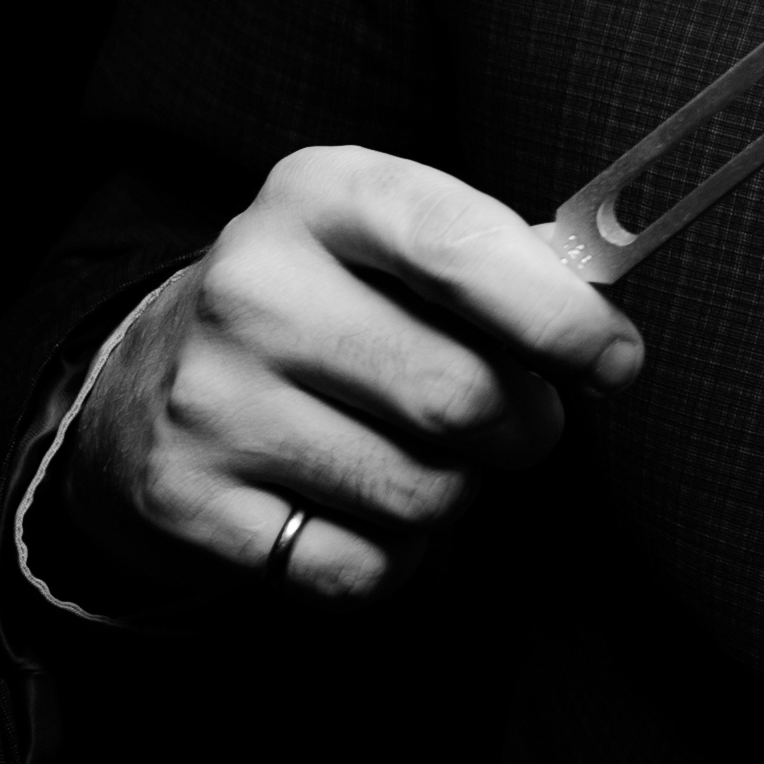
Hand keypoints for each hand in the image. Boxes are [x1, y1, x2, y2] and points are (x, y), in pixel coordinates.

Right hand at [75, 144, 645, 604]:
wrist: (146, 380)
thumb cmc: (326, 304)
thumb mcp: (393, 243)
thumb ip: (503, 268)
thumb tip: (605, 338)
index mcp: (320, 195)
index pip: (463, 249)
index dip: (561, 318)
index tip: (617, 362)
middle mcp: (253, 287)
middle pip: (461, 395)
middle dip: (526, 426)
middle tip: (521, 422)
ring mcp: (212, 398)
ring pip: (424, 493)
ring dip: (457, 494)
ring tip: (420, 456)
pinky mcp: (187, 500)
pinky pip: (360, 569)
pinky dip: (392, 558)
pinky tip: (357, 508)